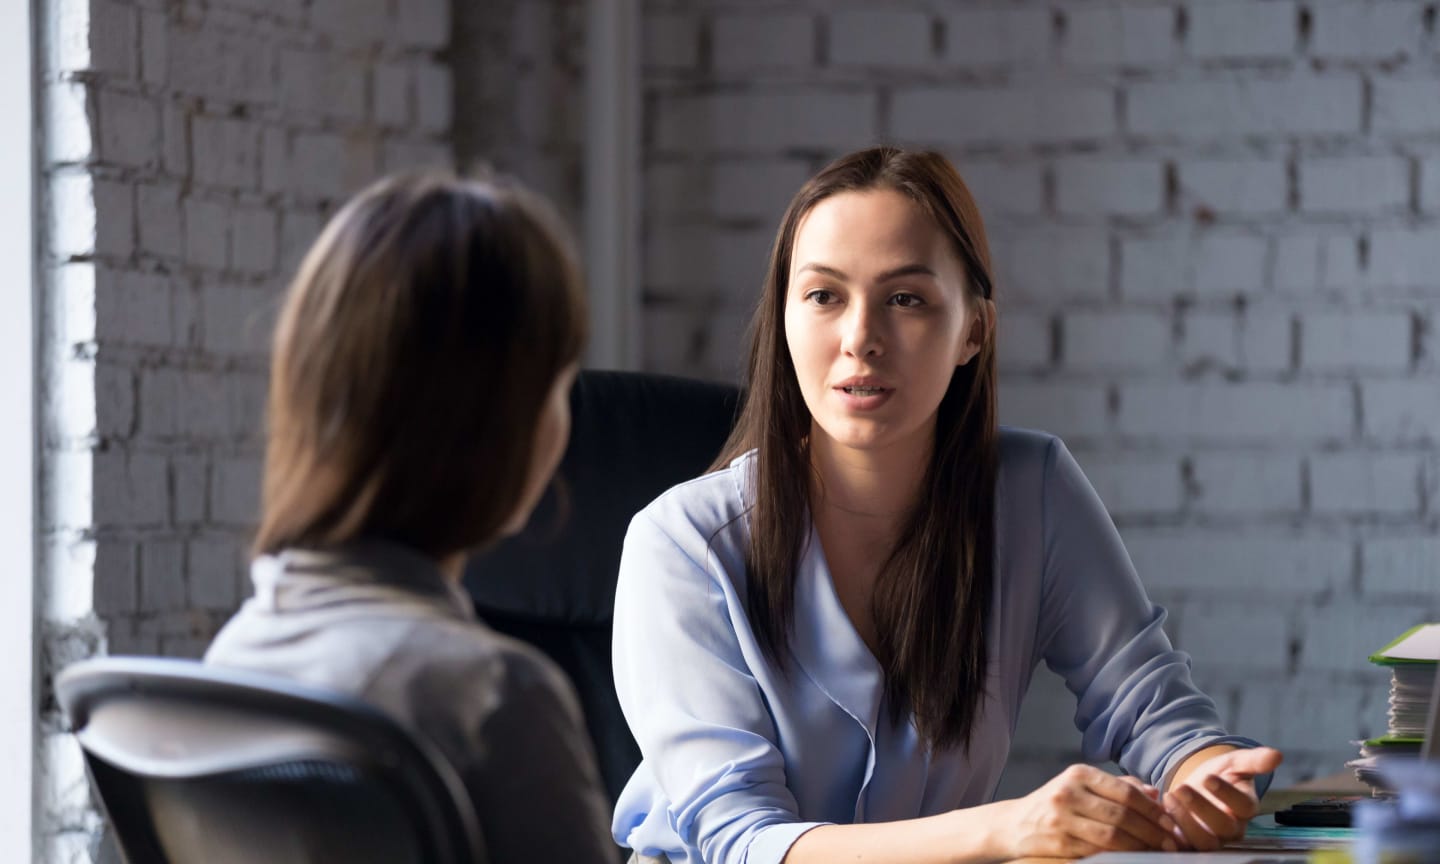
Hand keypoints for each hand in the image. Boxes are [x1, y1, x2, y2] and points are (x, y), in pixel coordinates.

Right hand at [995, 764, 1179, 859]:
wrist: (1015, 824)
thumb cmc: (1057, 804)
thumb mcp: (1082, 786)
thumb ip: (1118, 786)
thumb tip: (1156, 793)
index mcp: (1079, 774)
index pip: (1125, 791)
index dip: (1152, 809)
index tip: (1171, 822)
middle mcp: (1069, 792)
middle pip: (1122, 814)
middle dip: (1152, 831)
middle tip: (1172, 842)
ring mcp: (1061, 818)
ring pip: (1112, 835)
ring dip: (1140, 847)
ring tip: (1158, 852)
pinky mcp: (1058, 842)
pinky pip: (1096, 852)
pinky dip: (1120, 857)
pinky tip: (1133, 859)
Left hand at [1163, 746, 1282, 850]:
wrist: (1196, 786)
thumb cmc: (1219, 774)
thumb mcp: (1234, 763)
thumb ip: (1254, 760)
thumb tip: (1277, 755)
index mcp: (1246, 808)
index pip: (1244, 807)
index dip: (1227, 794)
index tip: (1209, 777)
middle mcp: (1232, 829)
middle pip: (1223, 828)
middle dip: (1201, 808)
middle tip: (1182, 788)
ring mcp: (1212, 839)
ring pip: (1204, 842)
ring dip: (1185, 821)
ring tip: (1169, 796)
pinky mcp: (1190, 844)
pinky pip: (1183, 847)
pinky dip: (1170, 833)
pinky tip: (1159, 813)